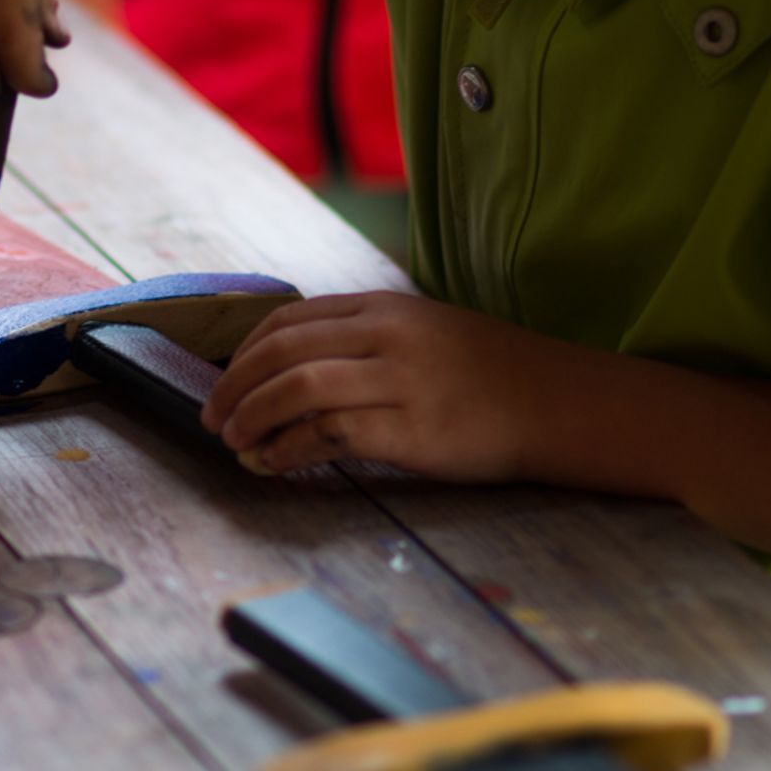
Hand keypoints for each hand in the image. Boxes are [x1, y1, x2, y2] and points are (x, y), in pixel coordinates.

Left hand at [201, 293, 563, 482]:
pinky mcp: (411, 429)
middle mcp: (389, 335)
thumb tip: (296, 369)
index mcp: (386, 307)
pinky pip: (328, 434)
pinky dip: (288, 449)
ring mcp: (400, 380)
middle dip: (235, 386)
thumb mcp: (426, 333)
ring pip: (297, 387)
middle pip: (284, 351)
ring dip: (252, 416)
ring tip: (233, 442)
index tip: (226, 381)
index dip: (245, 353)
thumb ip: (367, 339)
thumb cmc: (490, 376)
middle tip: (212, 417)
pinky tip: (272, 463)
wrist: (558, 405)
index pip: (291, 320)